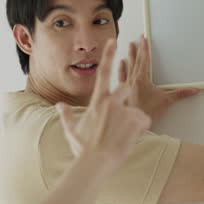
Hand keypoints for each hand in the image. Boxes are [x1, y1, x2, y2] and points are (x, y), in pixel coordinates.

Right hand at [56, 39, 150, 166]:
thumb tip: (59, 105)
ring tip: (121, 137)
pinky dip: (140, 129)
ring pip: (135, 110)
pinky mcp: (137, 121)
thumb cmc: (83, 148)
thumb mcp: (71, 130)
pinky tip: (129, 139)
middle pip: (126, 89)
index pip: (103, 72)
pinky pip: (144, 121)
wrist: (97, 163)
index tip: (113, 40)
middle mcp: (113, 102)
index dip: (109, 55)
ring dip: (131, 121)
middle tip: (119, 117)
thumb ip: (67, 115)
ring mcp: (125, 111)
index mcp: (98, 101)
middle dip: (125, 100)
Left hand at [119, 36, 197, 123]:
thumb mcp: (166, 101)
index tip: (144, 38)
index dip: (145, 48)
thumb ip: (180, 94)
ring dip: (129, 57)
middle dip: (136, 49)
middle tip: (137, 40)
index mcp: (142, 78)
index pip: (144, 59)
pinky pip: (120, 78)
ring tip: (129, 47)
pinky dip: (121, 70)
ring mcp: (125, 86)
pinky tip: (121, 64)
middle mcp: (132, 80)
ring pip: (127, 67)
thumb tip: (194, 90)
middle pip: (135, 61)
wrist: (133, 123)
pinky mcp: (121, 93)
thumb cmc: (148, 112)